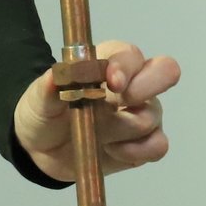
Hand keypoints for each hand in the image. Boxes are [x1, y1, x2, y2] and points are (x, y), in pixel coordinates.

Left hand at [13, 39, 179, 184]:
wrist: (43, 149)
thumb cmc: (47, 112)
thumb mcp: (38, 99)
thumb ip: (47, 87)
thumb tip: (56, 75)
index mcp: (109, 63)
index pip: (130, 55)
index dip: (125, 66)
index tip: (112, 82)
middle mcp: (134, 84)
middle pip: (166, 71)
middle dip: (146, 86)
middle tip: (122, 100)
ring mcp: (143, 114)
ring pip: (153, 116)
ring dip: (122, 129)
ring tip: (97, 135)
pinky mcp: (145, 144)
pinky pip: (158, 146)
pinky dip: (136, 151)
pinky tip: (112, 151)